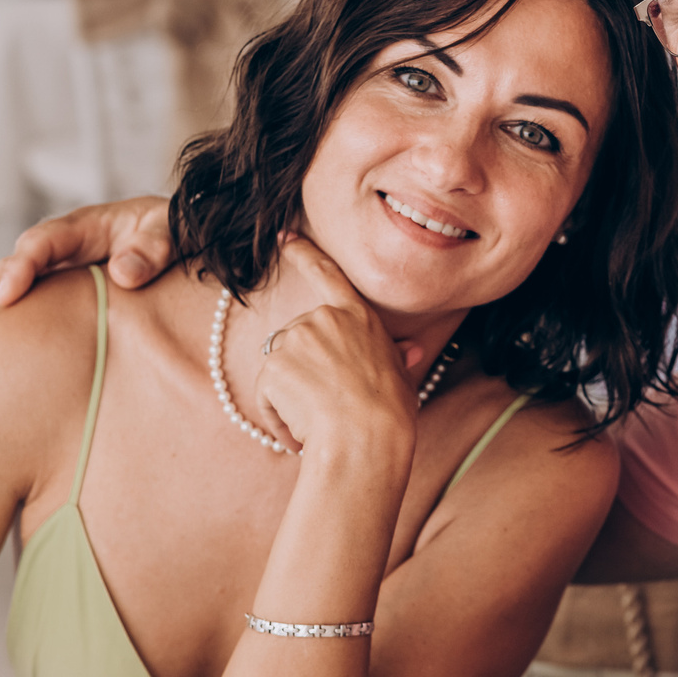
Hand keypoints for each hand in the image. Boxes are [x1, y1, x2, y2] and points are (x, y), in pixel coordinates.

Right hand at [0, 196, 173, 337]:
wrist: (180, 238)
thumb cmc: (174, 231)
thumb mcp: (169, 232)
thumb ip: (151, 249)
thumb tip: (123, 275)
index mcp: (83, 228)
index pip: (42, 242)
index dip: (23, 266)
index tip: (9, 294)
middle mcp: (62, 250)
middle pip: (11, 266)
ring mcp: (58, 274)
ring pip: (11, 289)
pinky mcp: (62, 298)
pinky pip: (28, 310)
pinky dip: (4, 327)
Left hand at [254, 237, 426, 467]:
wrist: (366, 439)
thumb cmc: (390, 414)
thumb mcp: (399, 377)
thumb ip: (394, 357)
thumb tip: (411, 350)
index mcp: (357, 316)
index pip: (326, 275)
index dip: (304, 253)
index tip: (284, 237)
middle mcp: (323, 319)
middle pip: (297, 340)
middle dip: (303, 371)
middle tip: (327, 405)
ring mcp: (295, 340)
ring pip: (280, 369)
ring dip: (291, 398)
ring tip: (318, 423)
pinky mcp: (273, 366)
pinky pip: (266, 396)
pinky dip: (278, 419)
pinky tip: (300, 434)